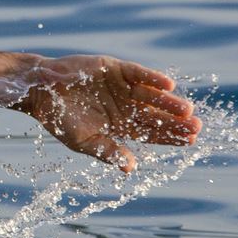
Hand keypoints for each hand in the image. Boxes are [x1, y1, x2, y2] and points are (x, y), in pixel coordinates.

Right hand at [20, 55, 200, 172]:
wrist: (41, 91)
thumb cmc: (60, 120)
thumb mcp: (84, 141)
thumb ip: (108, 152)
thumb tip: (130, 169)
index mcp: (121, 125)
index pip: (152, 133)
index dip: (171, 137)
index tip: (191, 141)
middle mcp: (126, 106)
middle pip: (157, 115)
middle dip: (176, 122)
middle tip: (197, 128)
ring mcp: (122, 86)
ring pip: (152, 95)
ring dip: (168, 102)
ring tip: (187, 111)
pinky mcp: (116, 68)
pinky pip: (138, 74)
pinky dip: (152, 78)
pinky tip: (169, 85)